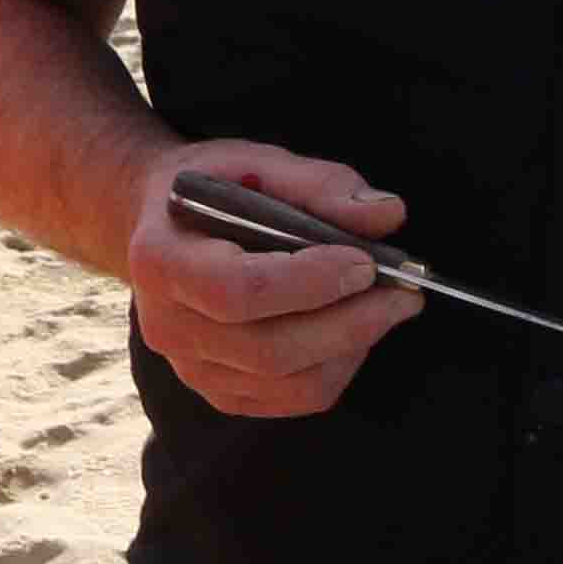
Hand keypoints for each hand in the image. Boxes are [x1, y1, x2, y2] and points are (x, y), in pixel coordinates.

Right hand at [123, 137, 424, 419]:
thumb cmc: (216, 191)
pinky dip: (339, 367)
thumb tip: (386, 213)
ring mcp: (192, 368)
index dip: (309, 282)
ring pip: (291, 383)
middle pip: (270, 349)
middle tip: (402, 292)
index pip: (238, 290)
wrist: (166, 225)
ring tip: (384, 306)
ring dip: (353, 346)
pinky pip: (295, 399)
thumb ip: (321, 185)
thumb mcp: (259, 164)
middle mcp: (167, 325)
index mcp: (160, 259)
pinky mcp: (222, 392)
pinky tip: (353, 329)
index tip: (364, 262)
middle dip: (351, 322)